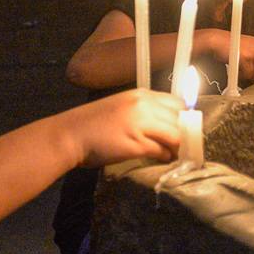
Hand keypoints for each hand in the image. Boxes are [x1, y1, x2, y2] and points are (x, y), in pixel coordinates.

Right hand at [63, 89, 180, 168]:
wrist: (70, 135)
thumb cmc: (92, 123)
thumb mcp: (121, 107)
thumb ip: (143, 110)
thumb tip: (165, 123)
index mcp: (140, 95)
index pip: (177, 102)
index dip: (183, 116)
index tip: (183, 128)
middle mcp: (143, 106)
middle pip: (180, 118)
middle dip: (184, 132)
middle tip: (181, 144)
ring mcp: (140, 124)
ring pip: (175, 135)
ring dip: (177, 147)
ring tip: (174, 153)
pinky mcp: (136, 144)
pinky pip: (162, 150)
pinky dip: (166, 156)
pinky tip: (163, 159)